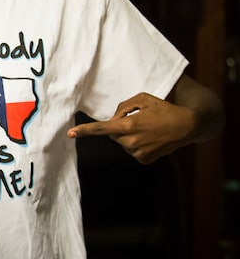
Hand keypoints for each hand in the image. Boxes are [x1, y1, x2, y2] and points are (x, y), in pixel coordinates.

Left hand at [67, 92, 196, 163]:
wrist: (188, 125)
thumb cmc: (164, 109)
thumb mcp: (142, 99)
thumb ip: (123, 107)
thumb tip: (113, 119)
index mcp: (128, 125)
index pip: (101, 129)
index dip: (85, 131)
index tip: (70, 133)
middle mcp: (130, 142)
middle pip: (113, 134)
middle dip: (120, 127)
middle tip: (138, 120)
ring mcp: (138, 153)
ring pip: (123, 143)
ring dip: (130, 136)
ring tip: (148, 129)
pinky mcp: (145, 160)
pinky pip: (133, 150)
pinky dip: (138, 144)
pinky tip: (151, 138)